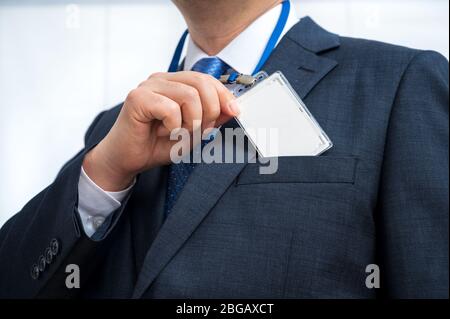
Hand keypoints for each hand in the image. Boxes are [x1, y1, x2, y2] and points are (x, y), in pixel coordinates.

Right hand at [82, 71, 238, 190]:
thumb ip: (212, 119)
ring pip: (189, 95)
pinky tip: (163, 132)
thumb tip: (234, 108)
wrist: (128, 159)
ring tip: (178, 133)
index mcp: (175, 83)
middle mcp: (162, 79)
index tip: (235, 111)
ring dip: (191, 121)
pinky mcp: (137, 98)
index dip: (224, 94)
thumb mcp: (193, 133)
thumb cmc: (156, 144)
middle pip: (201, 82)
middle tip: (200, 130)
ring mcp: (148, 86)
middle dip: (210, 110)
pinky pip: (170, 108)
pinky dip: (173, 126)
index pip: (206, 79)